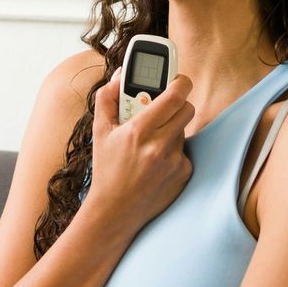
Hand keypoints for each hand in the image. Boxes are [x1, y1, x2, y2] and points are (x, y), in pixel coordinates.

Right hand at [85, 73, 195, 233]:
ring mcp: (175, 161)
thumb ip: (108, 98)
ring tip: (150, 140)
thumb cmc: (106, 168)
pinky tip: (156, 161)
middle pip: (187, 108)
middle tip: (164, 105)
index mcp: (139, 131)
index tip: (177, 79)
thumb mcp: (100, 131)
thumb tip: (120, 75)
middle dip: (178, 102)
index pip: (174, 96)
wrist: (116, 211)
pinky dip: (173, 151)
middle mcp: (160, 146)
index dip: (180, 82)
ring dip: (171, 128)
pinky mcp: (184, 174)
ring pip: (183, 129)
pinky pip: (184, 151)